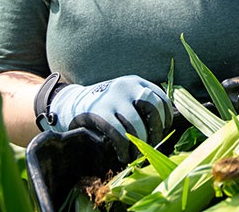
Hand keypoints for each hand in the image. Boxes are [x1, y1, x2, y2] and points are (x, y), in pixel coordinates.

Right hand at [42, 75, 171, 160]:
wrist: (71, 103)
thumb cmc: (105, 106)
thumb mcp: (124, 97)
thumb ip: (141, 105)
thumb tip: (164, 130)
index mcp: (136, 82)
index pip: (162, 98)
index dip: (167, 118)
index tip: (162, 132)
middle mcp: (127, 86)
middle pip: (153, 107)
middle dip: (157, 130)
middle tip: (153, 145)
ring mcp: (113, 98)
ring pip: (137, 123)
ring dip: (140, 143)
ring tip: (137, 154)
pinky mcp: (99, 112)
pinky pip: (119, 133)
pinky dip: (124, 148)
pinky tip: (124, 156)